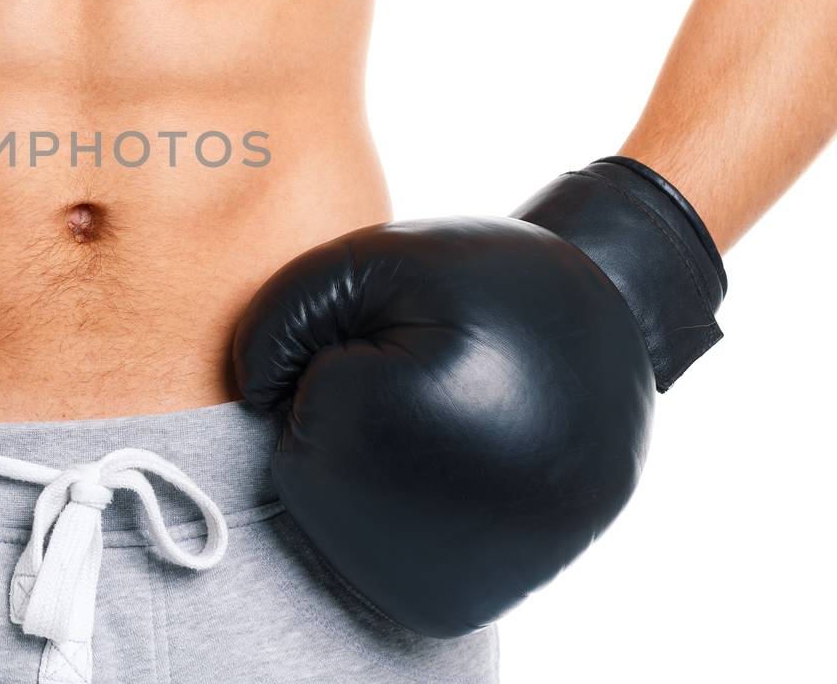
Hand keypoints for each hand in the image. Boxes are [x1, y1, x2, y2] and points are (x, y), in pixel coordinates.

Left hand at [232, 157, 724, 636]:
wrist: (612, 336)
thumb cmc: (483, 288)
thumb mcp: (376, 260)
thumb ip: (282, 313)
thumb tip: (253, 398)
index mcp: (409, 425)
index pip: (298, 397)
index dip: (346, 352)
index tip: (424, 342)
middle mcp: (427, 523)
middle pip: (300, 461)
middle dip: (346, 410)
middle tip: (438, 384)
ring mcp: (441, 576)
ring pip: (322, 510)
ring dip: (360, 462)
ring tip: (447, 426)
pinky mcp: (444, 605)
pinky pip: (356, 552)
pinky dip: (381, 507)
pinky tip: (443, 473)